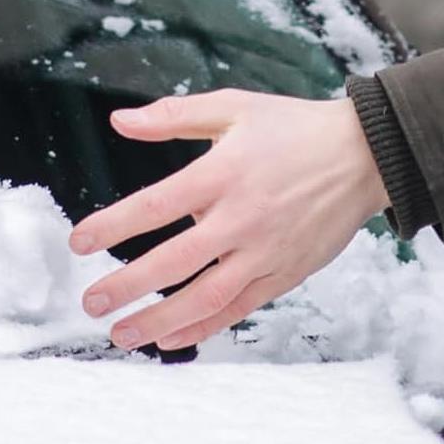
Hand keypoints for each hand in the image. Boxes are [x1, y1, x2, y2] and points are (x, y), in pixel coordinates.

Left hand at [70, 89, 389, 351]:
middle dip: (127, 286)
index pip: (155, 205)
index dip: (113, 226)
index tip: (79, 242)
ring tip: (120, 334)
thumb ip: (173, 116)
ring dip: (159, 320)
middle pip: (174, 261)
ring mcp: (265, 251)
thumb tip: (120, 121)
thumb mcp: (232, 107)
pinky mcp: (285, 273)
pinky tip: (171, 337)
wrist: (364, 155)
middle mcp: (241, 218)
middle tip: (90, 302)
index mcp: (222, 173)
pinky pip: (238, 307)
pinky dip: (203, 326)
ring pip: (205, 296)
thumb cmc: (293, 127)